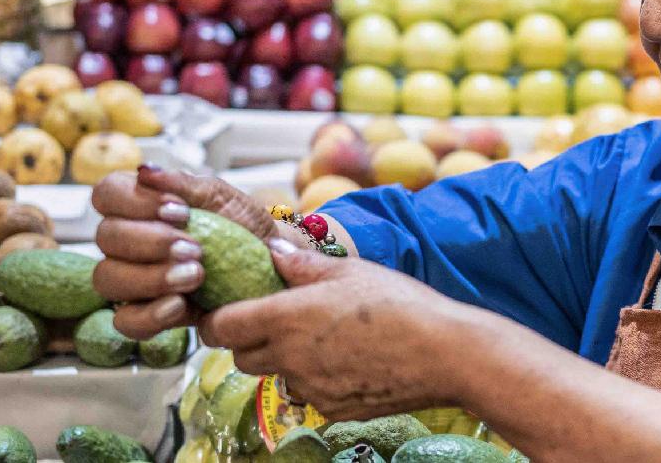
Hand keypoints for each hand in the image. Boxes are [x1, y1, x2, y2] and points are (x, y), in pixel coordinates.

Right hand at [90, 165, 277, 338]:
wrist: (272, 268)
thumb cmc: (242, 228)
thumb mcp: (221, 197)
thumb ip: (184, 183)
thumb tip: (146, 170)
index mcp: (137, 206)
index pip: (106, 194)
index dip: (134, 202)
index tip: (179, 211)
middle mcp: (126, 242)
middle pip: (106, 237)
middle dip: (151, 241)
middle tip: (195, 248)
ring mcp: (131, 280)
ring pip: (108, 279)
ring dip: (150, 277)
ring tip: (196, 275)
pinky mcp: (145, 315)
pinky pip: (125, 321)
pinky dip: (149, 314)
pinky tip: (179, 304)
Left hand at [200, 245, 480, 420]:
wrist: (444, 355)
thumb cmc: (400, 304)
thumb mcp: (350, 271)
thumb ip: (300, 265)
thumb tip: (271, 250)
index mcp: (286, 318)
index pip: (220, 328)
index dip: (216, 321)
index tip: (224, 313)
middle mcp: (289, 358)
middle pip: (240, 358)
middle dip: (247, 342)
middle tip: (273, 323)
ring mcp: (310, 388)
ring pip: (277, 376)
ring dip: (286, 360)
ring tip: (323, 339)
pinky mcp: (332, 410)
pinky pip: (310, 394)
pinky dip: (318, 378)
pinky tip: (350, 360)